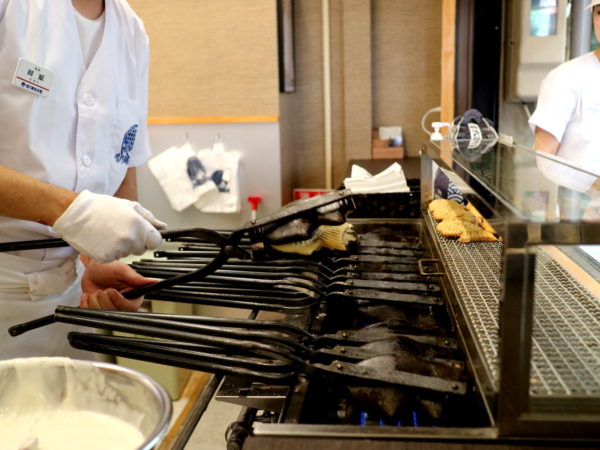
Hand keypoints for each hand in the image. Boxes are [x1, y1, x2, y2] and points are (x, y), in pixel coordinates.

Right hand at [52, 190, 166, 262]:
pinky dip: (111, 251)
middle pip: (142, 249)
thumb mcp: (130, 206)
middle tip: (120, 229)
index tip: (144, 235)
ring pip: (128, 253)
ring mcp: (119, 250)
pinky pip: (115, 257)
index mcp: (139, 226)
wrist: (75, 213)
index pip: (156, 242)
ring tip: (109, 232)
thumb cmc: (102, 207)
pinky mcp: (107, 257)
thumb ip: (149, 218)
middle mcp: (131, 239)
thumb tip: (163, 227)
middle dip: (135, 241)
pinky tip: (102, 239)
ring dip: (122, 246)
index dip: (151, 239)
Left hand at [80, 259, 154, 310]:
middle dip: (105, 300)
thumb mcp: (122, 270)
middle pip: (115, 312)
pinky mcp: (97, 308)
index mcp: (133, 295)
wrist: (92, 267)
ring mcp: (109, 306)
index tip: (111, 291)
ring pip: (102, 313)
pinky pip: (90, 312)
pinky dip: (86, 303)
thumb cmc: (108, 265)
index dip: (119, 301)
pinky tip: (89, 295)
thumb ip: (137, 279)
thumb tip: (154, 281)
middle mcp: (122, 302)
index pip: (130, 307)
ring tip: (96, 290)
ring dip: (95, 301)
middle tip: (103, 289)